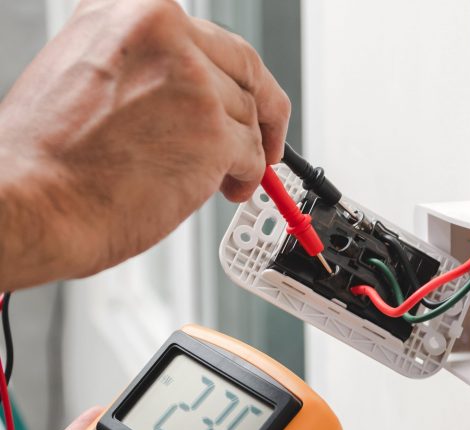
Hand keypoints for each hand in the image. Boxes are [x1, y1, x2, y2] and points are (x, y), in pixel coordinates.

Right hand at [0, 0, 290, 290]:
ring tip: (225, 180)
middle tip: (268, 143)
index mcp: (130, 13)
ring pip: (248, 117)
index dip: (235, 77)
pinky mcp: (211, 133)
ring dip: (245, 153)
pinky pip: (252, 155)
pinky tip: (228, 188)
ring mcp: (191, 82)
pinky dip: (247, 176)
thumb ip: (147, 77)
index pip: (210, 40)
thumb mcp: (88, 77)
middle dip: (264, 111)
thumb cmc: (50, 159)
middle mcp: (164, 34)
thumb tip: (194, 102)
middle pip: (244, 70)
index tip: (246, 99)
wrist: (34, 203)